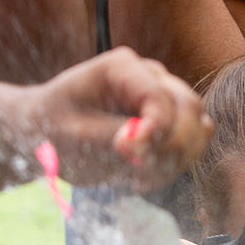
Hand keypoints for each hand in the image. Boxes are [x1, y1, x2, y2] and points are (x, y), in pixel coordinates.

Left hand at [38, 45, 210, 188]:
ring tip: (137, 176)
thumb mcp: (76, 137)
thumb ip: (115, 137)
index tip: (128, 155)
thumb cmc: (52, 130)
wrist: (46, 136)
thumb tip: (149, 142)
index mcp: (122, 68)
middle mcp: (150, 75)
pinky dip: (175, 164)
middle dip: (170, 147)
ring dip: (175, 159)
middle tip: (137, 172)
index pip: (160, 97)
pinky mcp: (170, 119)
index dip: (156, 130)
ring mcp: (164, 95)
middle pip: (189, 108)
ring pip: (198, 126)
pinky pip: (193, 142)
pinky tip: (142, 176)